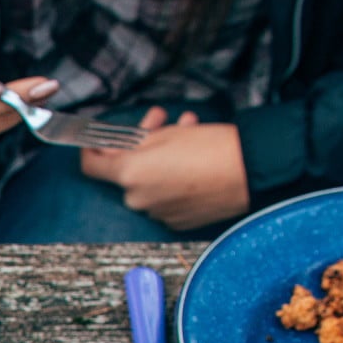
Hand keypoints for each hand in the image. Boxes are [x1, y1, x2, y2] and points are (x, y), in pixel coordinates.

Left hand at [81, 107, 250, 230]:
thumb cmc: (211, 147)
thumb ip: (135, 141)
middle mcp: (137, 199)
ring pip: (148, 182)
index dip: (92, 149)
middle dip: (140, 144)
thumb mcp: (167, 133)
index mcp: (129, 174)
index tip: (96, 140)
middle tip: (159, 122)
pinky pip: (165, 198)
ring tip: (187, 131)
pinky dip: (173, 180)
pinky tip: (194, 161)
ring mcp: (157, 213)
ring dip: (160, 159)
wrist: (250, 171)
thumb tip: (118, 147)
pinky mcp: (177, 221)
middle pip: (126, 171)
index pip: (91, 166)